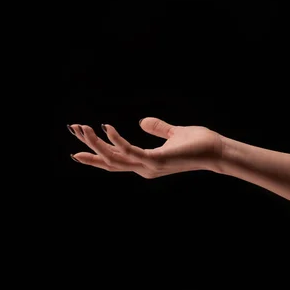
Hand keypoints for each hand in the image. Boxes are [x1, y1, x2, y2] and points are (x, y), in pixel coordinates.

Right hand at [67, 117, 223, 177]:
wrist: (216, 150)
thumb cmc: (198, 143)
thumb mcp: (173, 133)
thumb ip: (158, 129)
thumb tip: (142, 121)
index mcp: (146, 163)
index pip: (115, 160)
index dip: (96, 154)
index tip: (76, 148)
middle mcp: (144, 168)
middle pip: (109, 161)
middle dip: (89, 147)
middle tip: (72, 130)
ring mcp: (149, 167)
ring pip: (114, 158)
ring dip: (96, 143)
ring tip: (81, 127)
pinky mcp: (156, 161)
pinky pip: (130, 151)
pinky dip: (117, 140)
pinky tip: (106, 127)